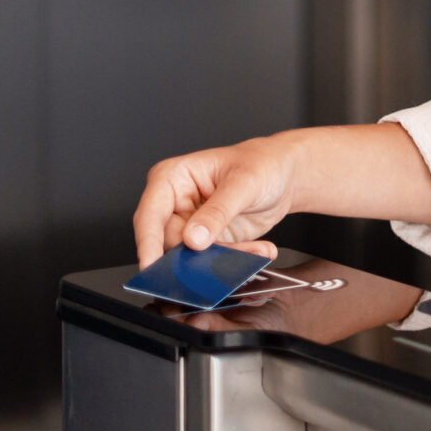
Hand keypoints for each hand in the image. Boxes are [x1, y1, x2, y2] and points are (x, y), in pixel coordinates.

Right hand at [132, 137, 302, 268]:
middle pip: (169, 242)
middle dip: (196, 257)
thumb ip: (218, 212)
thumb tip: (193, 239)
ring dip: (224, 260)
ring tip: (255, 250)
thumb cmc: (261, 164)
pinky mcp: (209, 242)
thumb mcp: (243, 183)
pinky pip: (214, 261)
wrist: (283, 175)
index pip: (149, 215)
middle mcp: (175, 203)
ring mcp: (191, 225)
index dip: (148, 243)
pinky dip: (237, 260)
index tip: (151, 266)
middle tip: (222, 262)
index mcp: (171, 178)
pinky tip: (259, 250)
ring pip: (192, 257)